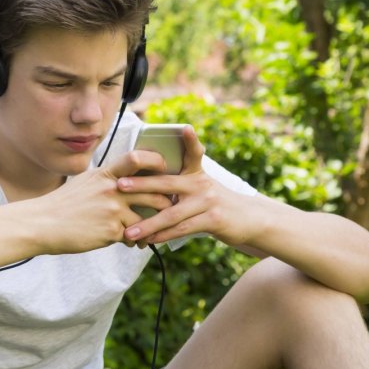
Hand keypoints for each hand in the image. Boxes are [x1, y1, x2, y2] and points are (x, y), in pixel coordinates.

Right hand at [36, 150, 175, 254]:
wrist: (43, 223)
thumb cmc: (65, 204)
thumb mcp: (87, 182)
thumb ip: (108, 180)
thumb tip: (128, 180)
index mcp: (106, 174)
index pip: (137, 158)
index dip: (156, 162)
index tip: (164, 171)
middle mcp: (112, 189)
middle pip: (154, 192)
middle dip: (165, 203)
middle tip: (169, 210)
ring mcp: (112, 209)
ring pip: (148, 218)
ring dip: (152, 227)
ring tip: (152, 232)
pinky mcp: (111, 230)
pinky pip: (133, 236)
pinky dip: (134, 241)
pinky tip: (131, 243)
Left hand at [116, 126, 260, 245]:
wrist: (249, 220)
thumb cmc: (216, 203)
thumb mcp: (203, 187)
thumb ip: (181, 183)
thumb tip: (149, 185)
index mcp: (197, 173)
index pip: (193, 152)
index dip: (190, 139)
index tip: (184, 127)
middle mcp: (202, 183)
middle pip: (167, 183)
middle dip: (141, 185)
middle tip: (119, 185)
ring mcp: (208, 201)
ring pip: (171, 213)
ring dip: (148, 224)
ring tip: (129, 231)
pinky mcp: (213, 220)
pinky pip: (182, 229)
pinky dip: (164, 235)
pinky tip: (150, 240)